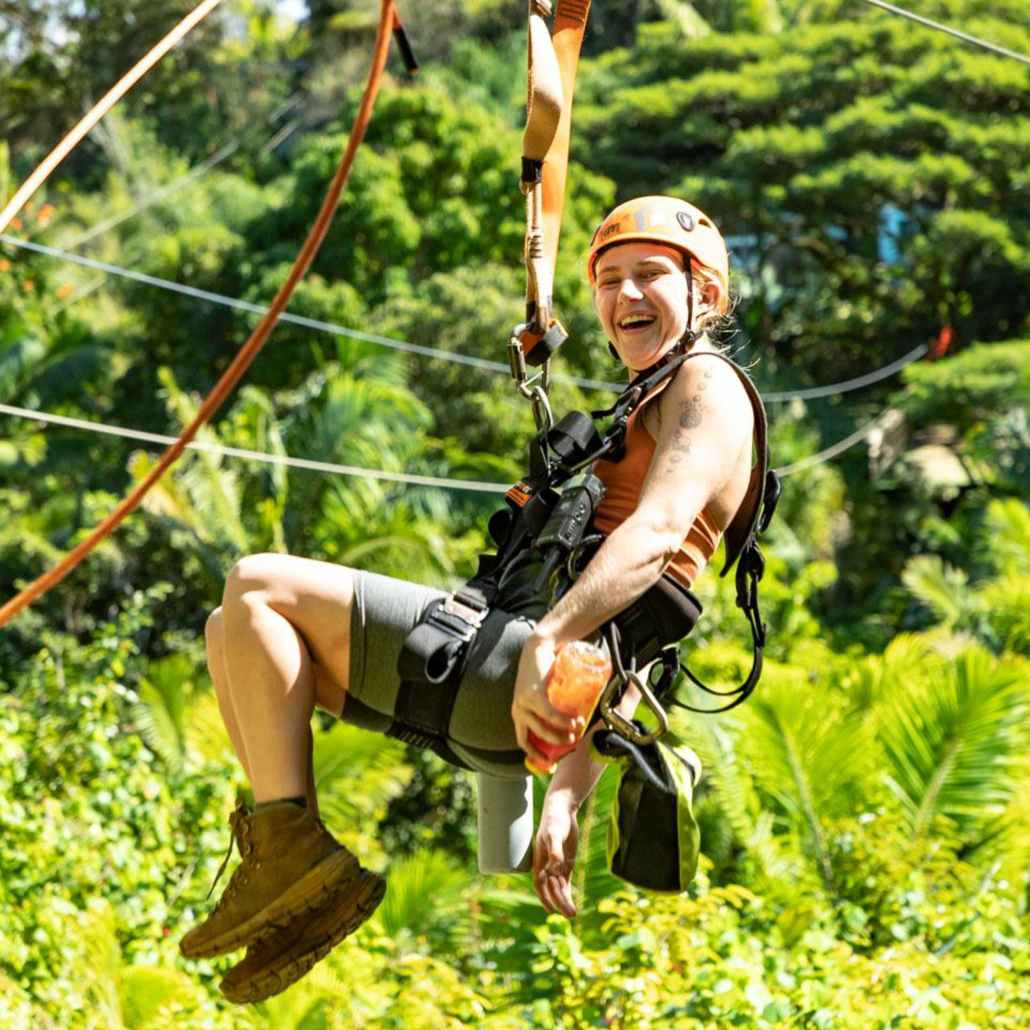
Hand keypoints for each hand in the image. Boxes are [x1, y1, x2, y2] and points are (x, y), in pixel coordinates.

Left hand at [511, 633, 584, 773]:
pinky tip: (574, 721)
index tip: (550, 761)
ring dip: (563, 733)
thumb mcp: (543, 693)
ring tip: (579, 727)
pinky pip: (549, 714)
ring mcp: (523, 703)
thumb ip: (551, 707)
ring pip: (544, 729)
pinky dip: (562, 721)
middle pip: (537, 737)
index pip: (523, 740)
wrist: (539, 647)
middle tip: (574, 740)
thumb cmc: (544, 672)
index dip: (535, 754)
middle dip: (558, 744)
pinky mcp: (532, 694)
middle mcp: (518, 711)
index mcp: (518, 713)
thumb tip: (573, 722)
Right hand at [533, 801, 578, 917]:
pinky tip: (571, 903)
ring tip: (573, 914)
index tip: (551, 910)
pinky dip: (567, 892)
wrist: (561, 810)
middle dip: (560, 902)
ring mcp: (557, 865)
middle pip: (552, 888)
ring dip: (565, 900)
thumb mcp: (554, 833)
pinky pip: (565, 881)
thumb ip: (555, 850)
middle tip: (570, 915)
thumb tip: (556, 867)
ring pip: (559, 887)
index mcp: (539, 860)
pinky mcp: (566, 862)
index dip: (544, 897)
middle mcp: (547, 865)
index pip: (540, 884)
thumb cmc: (554, 820)